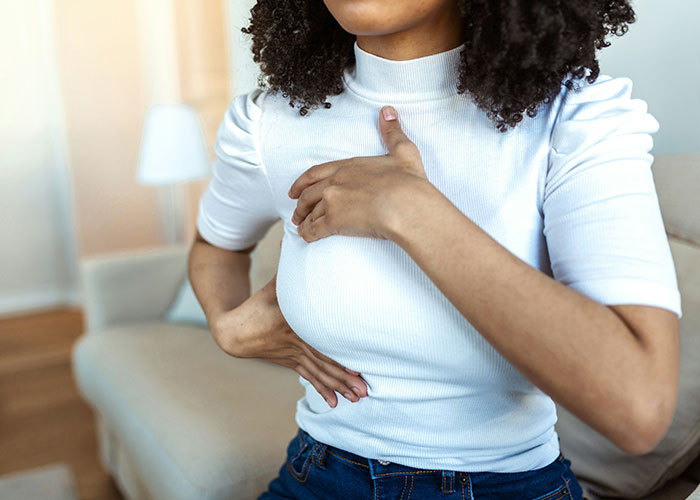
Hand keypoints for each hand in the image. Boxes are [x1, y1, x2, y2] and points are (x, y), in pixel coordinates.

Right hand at [212, 273, 367, 407]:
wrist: (234, 329)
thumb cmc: (260, 302)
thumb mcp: (277, 283)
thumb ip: (293, 264)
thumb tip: (304, 238)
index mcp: (294, 325)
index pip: (320, 343)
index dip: (339, 357)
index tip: (358, 367)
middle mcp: (297, 344)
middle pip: (325, 364)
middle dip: (346, 378)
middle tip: (365, 390)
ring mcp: (294, 357)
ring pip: (320, 374)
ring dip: (339, 387)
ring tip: (358, 398)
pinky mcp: (291, 363)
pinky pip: (310, 378)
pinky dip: (323, 390)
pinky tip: (334, 404)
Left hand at [288, 105, 429, 241]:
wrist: (407, 205)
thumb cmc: (408, 182)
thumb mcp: (403, 151)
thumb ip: (392, 132)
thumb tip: (387, 111)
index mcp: (348, 166)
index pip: (317, 173)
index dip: (303, 182)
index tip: (296, 189)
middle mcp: (335, 182)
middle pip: (308, 194)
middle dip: (300, 204)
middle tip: (296, 211)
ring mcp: (332, 201)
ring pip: (310, 212)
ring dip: (303, 220)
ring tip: (300, 226)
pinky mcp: (334, 221)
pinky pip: (314, 229)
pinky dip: (307, 233)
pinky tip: (306, 236)